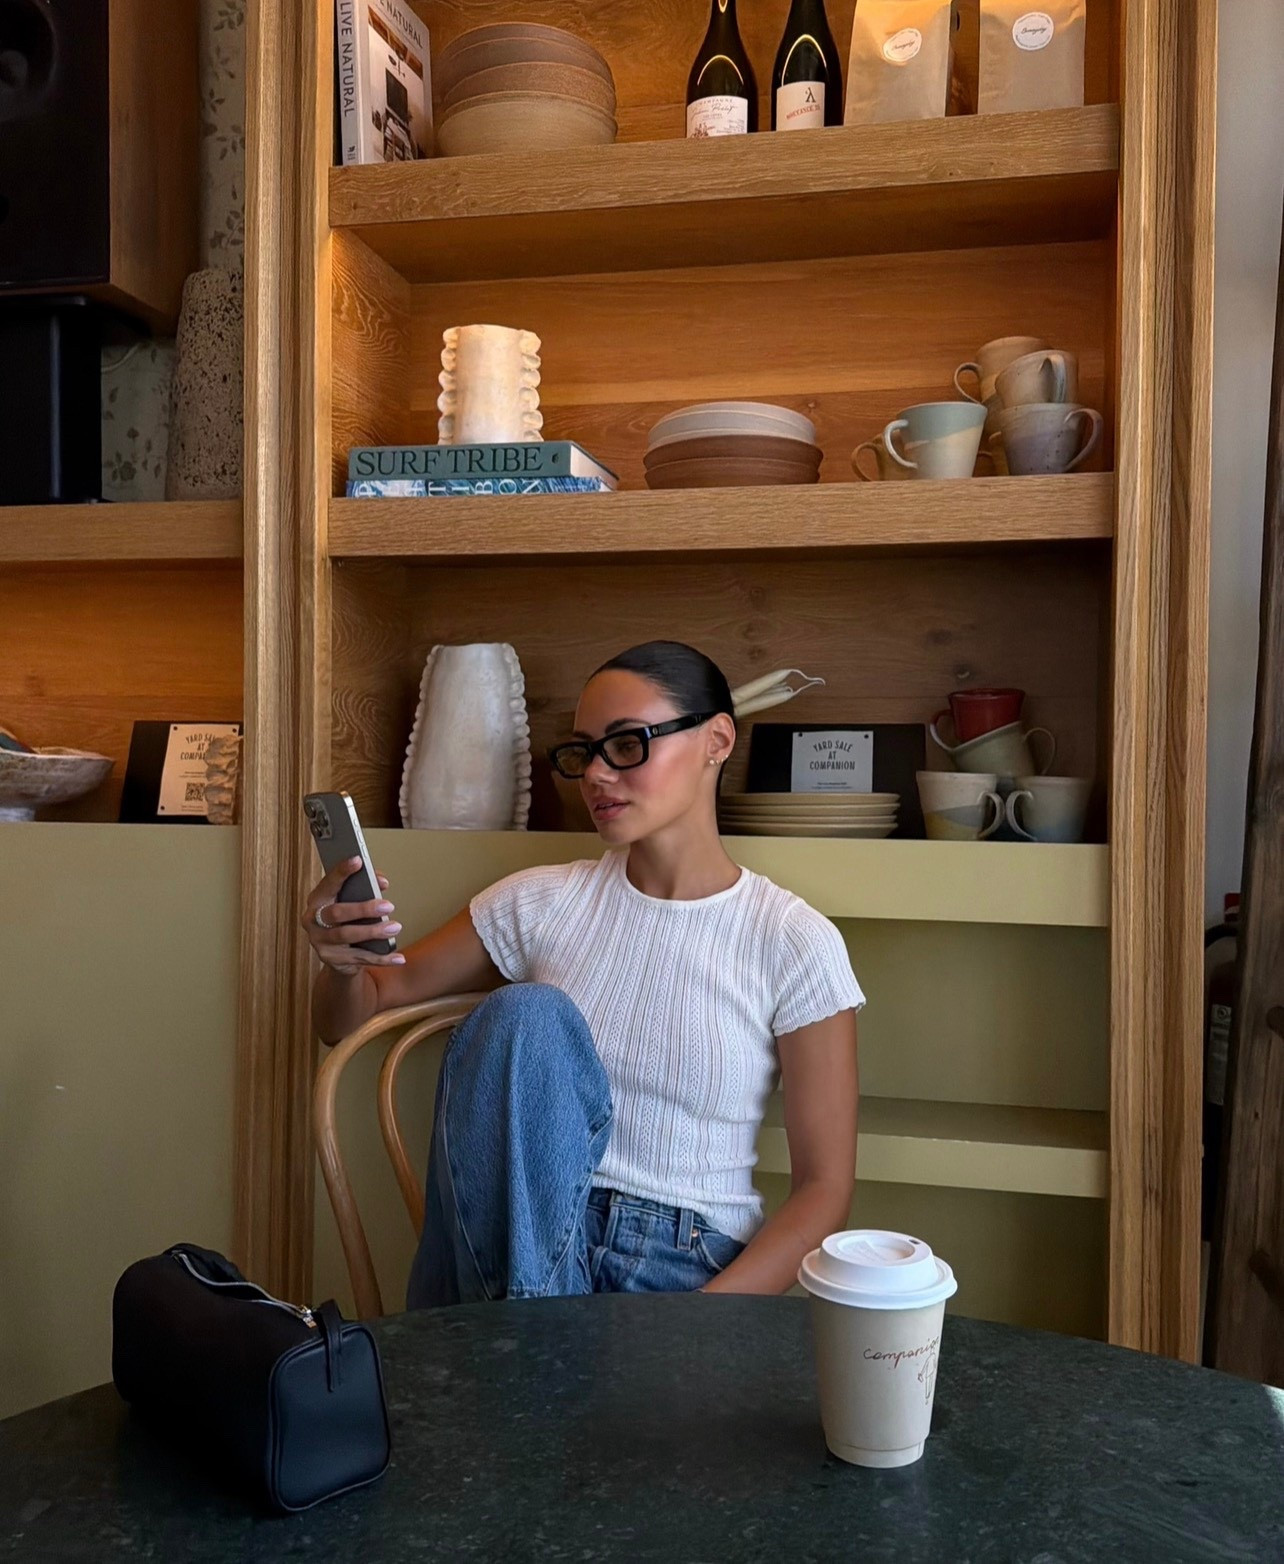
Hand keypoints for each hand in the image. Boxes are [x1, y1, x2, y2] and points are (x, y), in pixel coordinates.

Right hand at [301, 857, 404, 976]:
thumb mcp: (351, 900)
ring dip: (373, 932)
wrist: (337, 955)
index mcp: (317, 899)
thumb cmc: (346, 919)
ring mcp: (320, 942)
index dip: (341, 872)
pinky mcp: (332, 960)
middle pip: (336, 913)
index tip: (358, 860)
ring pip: (347, 935)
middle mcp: (313, 920)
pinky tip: (399, 957)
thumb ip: (366, 887)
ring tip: (395, 927)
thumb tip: (382, 882)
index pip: (328, 883)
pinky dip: (382, 958)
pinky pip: (360, 958)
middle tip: (388, 905)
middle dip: (363, 909)